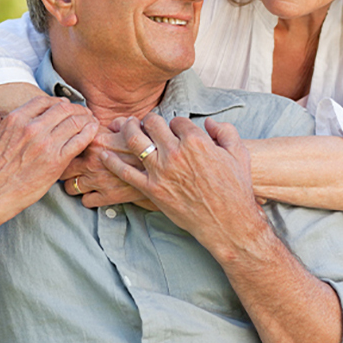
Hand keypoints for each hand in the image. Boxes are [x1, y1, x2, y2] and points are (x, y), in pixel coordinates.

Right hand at [0, 97, 98, 231]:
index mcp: (14, 120)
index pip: (44, 101)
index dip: (58, 101)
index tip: (64, 105)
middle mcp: (31, 128)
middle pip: (63, 108)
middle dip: (76, 109)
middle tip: (83, 113)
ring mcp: (45, 145)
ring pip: (75, 122)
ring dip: (86, 119)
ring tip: (92, 121)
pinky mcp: (55, 163)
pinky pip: (80, 141)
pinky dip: (90, 133)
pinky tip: (94, 131)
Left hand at [60, 122, 155, 209]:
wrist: (164, 168)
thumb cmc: (148, 145)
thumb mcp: (134, 127)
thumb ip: (118, 123)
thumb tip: (111, 124)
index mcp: (95, 141)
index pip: (67, 143)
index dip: (67, 146)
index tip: (70, 149)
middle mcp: (92, 161)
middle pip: (63, 168)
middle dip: (65, 169)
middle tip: (70, 168)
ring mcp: (97, 181)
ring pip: (70, 187)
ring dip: (74, 185)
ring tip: (81, 181)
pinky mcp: (107, 197)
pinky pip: (85, 201)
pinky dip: (87, 198)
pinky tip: (94, 192)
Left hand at [101, 115, 263, 250]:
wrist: (229, 222)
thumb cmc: (235, 189)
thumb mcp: (238, 153)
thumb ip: (224, 132)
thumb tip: (209, 123)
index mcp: (196, 141)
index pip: (176, 120)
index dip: (174, 124)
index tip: (173, 129)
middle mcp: (176, 153)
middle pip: (152, 124)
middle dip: (148, 121)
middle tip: (145, 123)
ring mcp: (161, 172)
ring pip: (135, 141)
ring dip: (127, 130)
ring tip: (123, 128)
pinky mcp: (152, 190)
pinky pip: (125, 173)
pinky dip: (112, 162)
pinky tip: (104, 156)